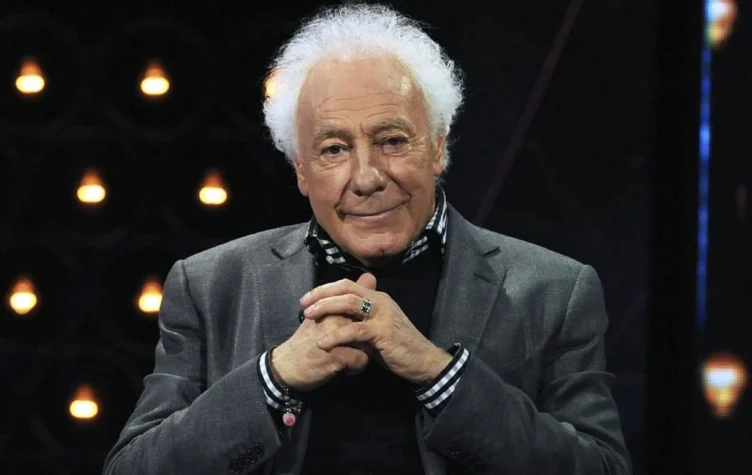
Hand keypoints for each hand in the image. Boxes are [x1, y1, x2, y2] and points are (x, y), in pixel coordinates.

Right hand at [271, 274, 375, 391]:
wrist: (286, 365)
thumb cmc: (306, 341)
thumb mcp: (323, 315)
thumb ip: (346, 298)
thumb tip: (370, 276)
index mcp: (333, 308)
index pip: (362, 310)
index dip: (361, 324)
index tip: (351, 333)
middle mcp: (336, 318)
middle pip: (367, 328)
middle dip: (365, 339)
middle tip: (351, 347)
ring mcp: (337, 336)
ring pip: (368, 345)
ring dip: (361, 354)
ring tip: (347, 358)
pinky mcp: (338, 356)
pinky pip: (361, 360)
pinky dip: (355, 367)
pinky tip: (345, 369)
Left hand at [300, 274, 452, 384]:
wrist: (423, 361)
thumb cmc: (399, 347)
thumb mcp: (377, 329)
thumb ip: (362, 320)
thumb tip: (341, 318)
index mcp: (378, 298)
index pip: (348, 285)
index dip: (326, 289)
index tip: (308, 298)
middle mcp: (380, 301)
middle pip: (346, 289)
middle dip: (322, 294)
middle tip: (303, 304)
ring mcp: (382, 315)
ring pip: (350, 304)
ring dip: (326, 308)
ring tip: (309, 316)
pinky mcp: (383, 333)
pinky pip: (355, 330)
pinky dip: (337, 336)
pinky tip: (322, 343)